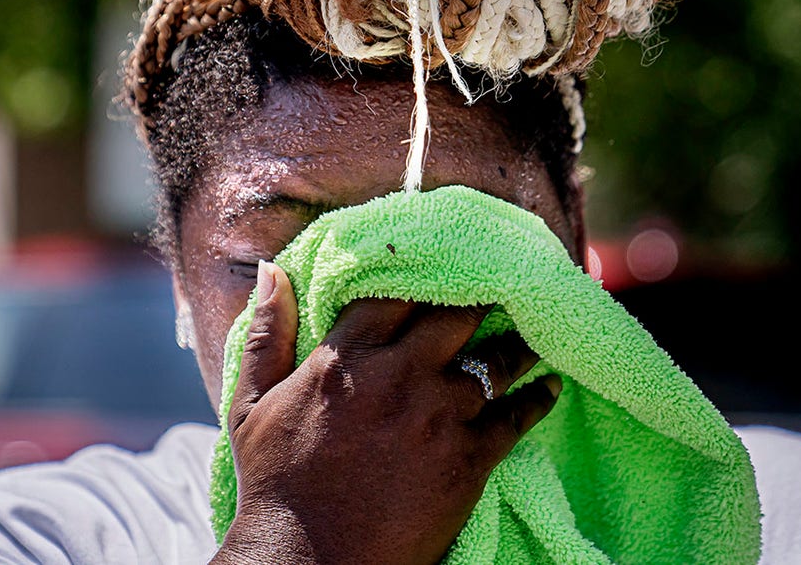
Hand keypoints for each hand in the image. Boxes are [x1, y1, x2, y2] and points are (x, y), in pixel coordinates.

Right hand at [212, 261, 562, 564]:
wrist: (308, 563)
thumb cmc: (275, 485)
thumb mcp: (251, 404)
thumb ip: (268, 334)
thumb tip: (272, 269)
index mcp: (345, 357)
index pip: (396, 292)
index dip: (425, 273)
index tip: (446, 265)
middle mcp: (397, 376)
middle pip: (455, 314)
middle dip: (478, 299)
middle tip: (500, 289)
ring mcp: (437, 416)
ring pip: (494, 361)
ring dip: (516, 345)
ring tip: (532, 333)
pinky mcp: (468, 460)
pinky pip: (516, 417)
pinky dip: (538, 398)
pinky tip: (548, 387)